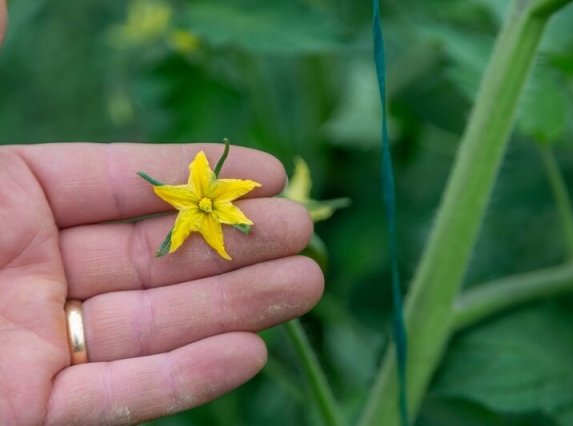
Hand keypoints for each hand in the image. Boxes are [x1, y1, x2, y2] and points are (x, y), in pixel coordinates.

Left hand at [0, 143, 322, 424]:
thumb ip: (38, 134)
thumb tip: (38, 46)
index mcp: (18, 214)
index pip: (124, 191)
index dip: (196, 179)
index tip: (267, 174)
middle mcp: (39, 281)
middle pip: (156, 263)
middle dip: (234, 246)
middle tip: (302, 231)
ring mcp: (41, 351)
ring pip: (155, 330)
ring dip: (235, 310)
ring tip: (305, 284)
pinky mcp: (37, 415)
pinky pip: (121, 398)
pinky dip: (187, 378)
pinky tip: (249, 352)